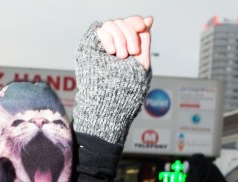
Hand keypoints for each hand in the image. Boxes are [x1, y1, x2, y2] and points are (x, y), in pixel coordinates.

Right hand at [74, 17, 152, 143]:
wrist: (108, 107)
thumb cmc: (126, 94)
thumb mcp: (141, 65)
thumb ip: (144, 41)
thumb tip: (149, 19)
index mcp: (125, 49)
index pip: (131, 25)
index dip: (136, 23)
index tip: (142, 27)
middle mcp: (113, 46)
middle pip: (122, 22)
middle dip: (129, 34)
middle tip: (130, 53)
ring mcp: (100, 48)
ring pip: (111, 24)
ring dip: (120, 36)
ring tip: (120, 56)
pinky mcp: (88, 49)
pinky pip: (99, 30)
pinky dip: (108, 37)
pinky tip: (111, 52)